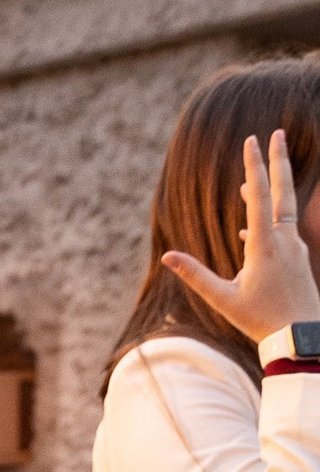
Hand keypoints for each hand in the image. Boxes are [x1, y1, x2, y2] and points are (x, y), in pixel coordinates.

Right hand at [163, 129, 319, 345]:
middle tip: (279, 133)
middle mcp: (285, 240)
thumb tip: (168, 256)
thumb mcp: (223, 299)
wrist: (302, 338)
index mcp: (265, 246)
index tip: (251, 141)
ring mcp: (295, 248)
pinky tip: (252, 228)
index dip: (254, 167)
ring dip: (271, 190)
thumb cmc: (262, 321)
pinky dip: (270, 221)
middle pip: (283, 191)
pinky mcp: (298, 258)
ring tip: (255, 179)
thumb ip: (196, 275)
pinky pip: (283, 230)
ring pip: (283, 210)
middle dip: (279, 161)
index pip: (260, 196)